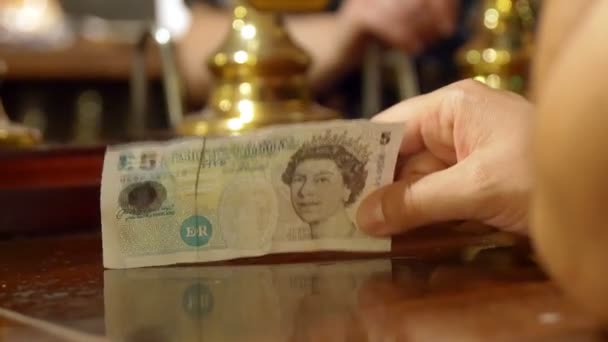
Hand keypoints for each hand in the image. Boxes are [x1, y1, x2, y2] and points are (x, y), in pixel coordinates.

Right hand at [337, 0, 458, 54]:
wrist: (338, 49)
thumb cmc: (374, 35)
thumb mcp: (403, 20)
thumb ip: (424, 16)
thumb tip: (448, 22)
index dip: (446, 4)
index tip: (449, 24)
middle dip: (437, 14)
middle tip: (443, 33)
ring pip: (409, 6)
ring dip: (422, 29)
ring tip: (423, 45)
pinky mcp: (358, 15)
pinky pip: (389, 23)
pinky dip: (404, 37)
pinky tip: (411, 49)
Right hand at [356, 79, 532, 235]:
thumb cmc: (545, 175)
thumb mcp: (479, 187)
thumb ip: (417, 202)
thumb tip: (363, 218)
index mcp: (453, 108)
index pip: (391, 127)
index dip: (359, 155)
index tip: (327, 184)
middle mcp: (456, 128)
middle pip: (402, 159)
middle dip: (377, 189)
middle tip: (339, 219)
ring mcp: (469, 158)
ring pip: (419, 183)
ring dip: (398, 209)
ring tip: (360, 235)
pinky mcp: (481, 185)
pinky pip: (440, 199)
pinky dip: (422, 218)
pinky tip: (395, 238)